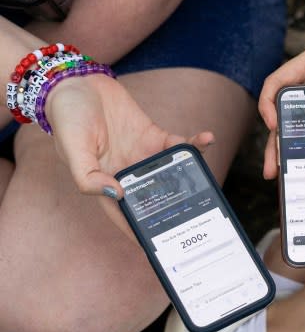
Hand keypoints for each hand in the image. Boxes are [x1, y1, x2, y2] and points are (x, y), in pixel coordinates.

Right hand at [46, 75, 213, 234]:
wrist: (77, 82)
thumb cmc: (68, 116)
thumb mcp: (72, 148)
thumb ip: (88, 176)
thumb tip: (116, 194)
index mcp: (104, 184)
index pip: (127, 215)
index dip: (143, 232)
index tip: (162, 249)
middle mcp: (127, 174)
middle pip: (157, 198)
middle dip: (177, 208)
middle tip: (201, 217)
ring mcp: (143, 156)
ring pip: (173, 173)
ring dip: (192, 175)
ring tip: (209, 179)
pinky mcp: (153, 137)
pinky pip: (177, 145)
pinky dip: (193, 143)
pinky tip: (206, 138)